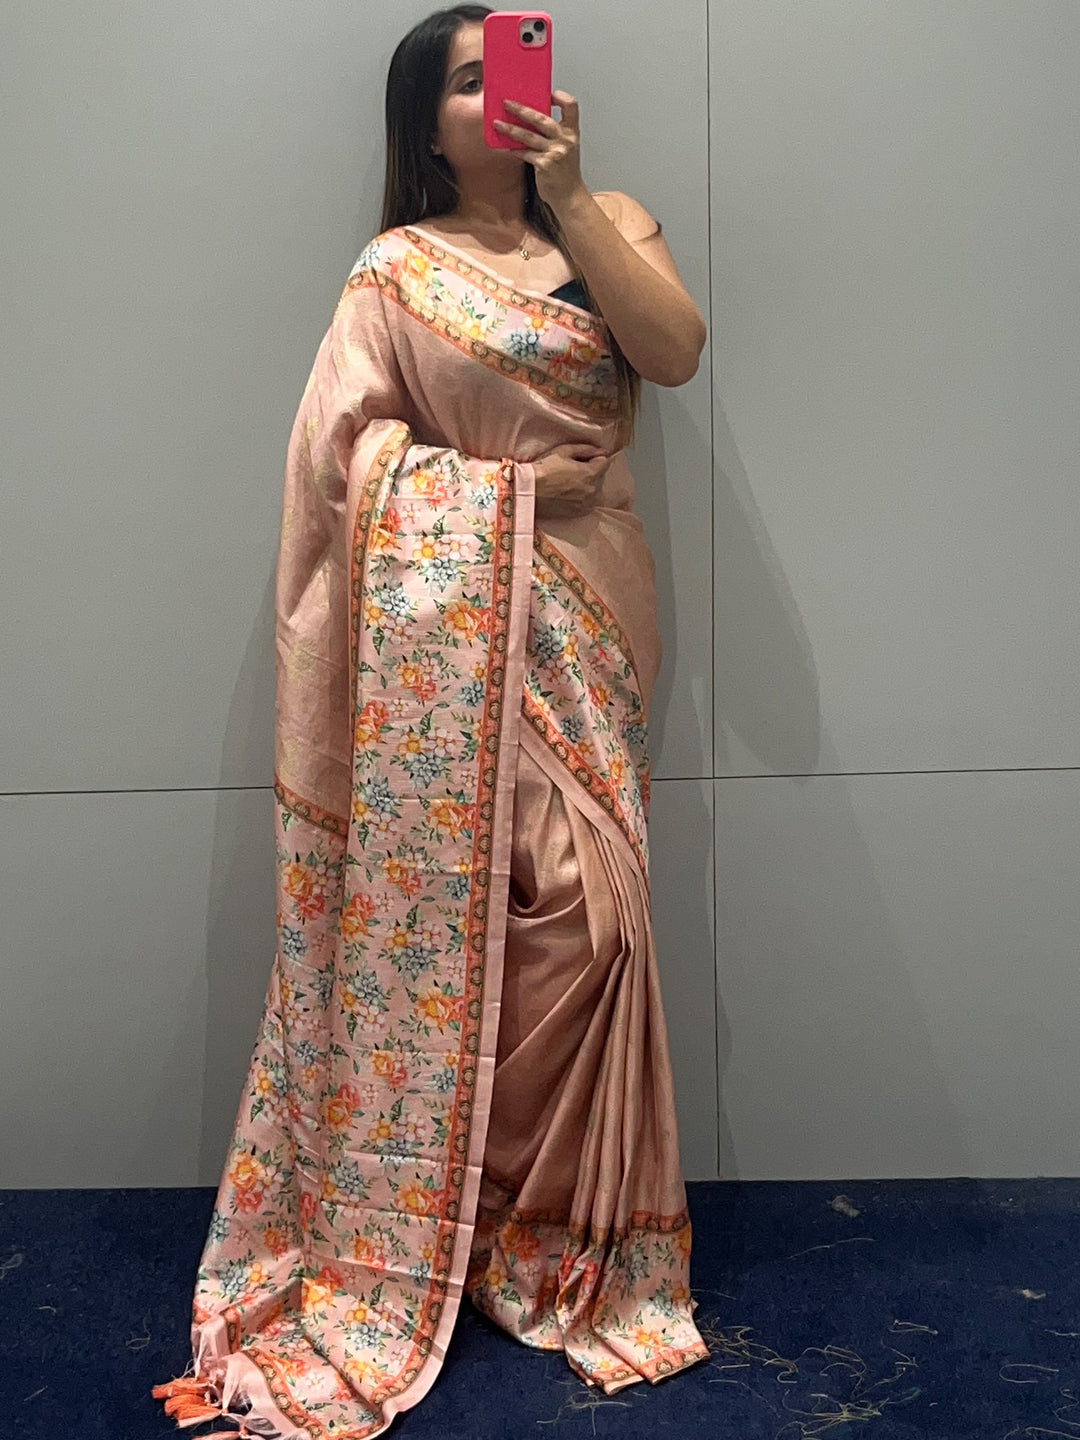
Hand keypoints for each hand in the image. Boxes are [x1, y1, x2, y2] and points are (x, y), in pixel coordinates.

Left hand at [493, 92, 586, 212]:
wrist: (569, 196)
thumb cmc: (565, 172)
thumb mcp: (566, 148)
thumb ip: (553, 134)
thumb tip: (531, 120)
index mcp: (572, 132)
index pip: (571, 106)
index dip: (561, 97)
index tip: (548, 94)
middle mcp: (565, 140)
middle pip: (541, 119)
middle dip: (521, 109)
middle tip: (506, 103)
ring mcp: (555, 152)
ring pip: (528, 136)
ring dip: (510, 129)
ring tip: (497, 123)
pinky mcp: (544, 165)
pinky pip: (525, 153)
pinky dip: (515, 150)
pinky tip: (507, 147)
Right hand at [531, 443, 611, 519]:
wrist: (529, 491)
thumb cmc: (544, 468)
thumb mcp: (564, 451)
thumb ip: (586, 449)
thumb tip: (601, 451)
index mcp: (591, 474)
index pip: (604, 462)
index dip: (593, 458)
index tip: (581, 459)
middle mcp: (593, 491)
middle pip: (600, 476)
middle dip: (591, 471)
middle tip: (572, 470)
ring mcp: (586, 504)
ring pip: (595, 490)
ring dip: (588, 485)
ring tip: (569, 482)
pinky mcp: (579, 513)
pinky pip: (588, 502)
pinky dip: (582, 497)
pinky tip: (568, 493)